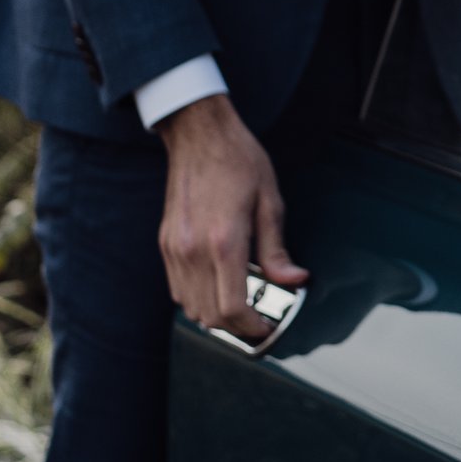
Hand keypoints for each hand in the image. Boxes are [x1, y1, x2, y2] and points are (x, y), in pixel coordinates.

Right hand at [157, 92, 307, 338]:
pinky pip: (177, 289)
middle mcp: (194, 250)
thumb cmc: (239, 161)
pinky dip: (196, 298)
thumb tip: (295, 281)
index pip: (232, 307)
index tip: (267, 327)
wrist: (198, 134)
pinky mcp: (165, 243)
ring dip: (215, 315)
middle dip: (236, 326)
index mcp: (225, 241)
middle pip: (210, 315)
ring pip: (190, 307)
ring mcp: (174, 248)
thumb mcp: (270, 201)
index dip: (252, 327)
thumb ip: (278, 249)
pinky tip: (216, 286)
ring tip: (239, 305)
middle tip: (258, 320)